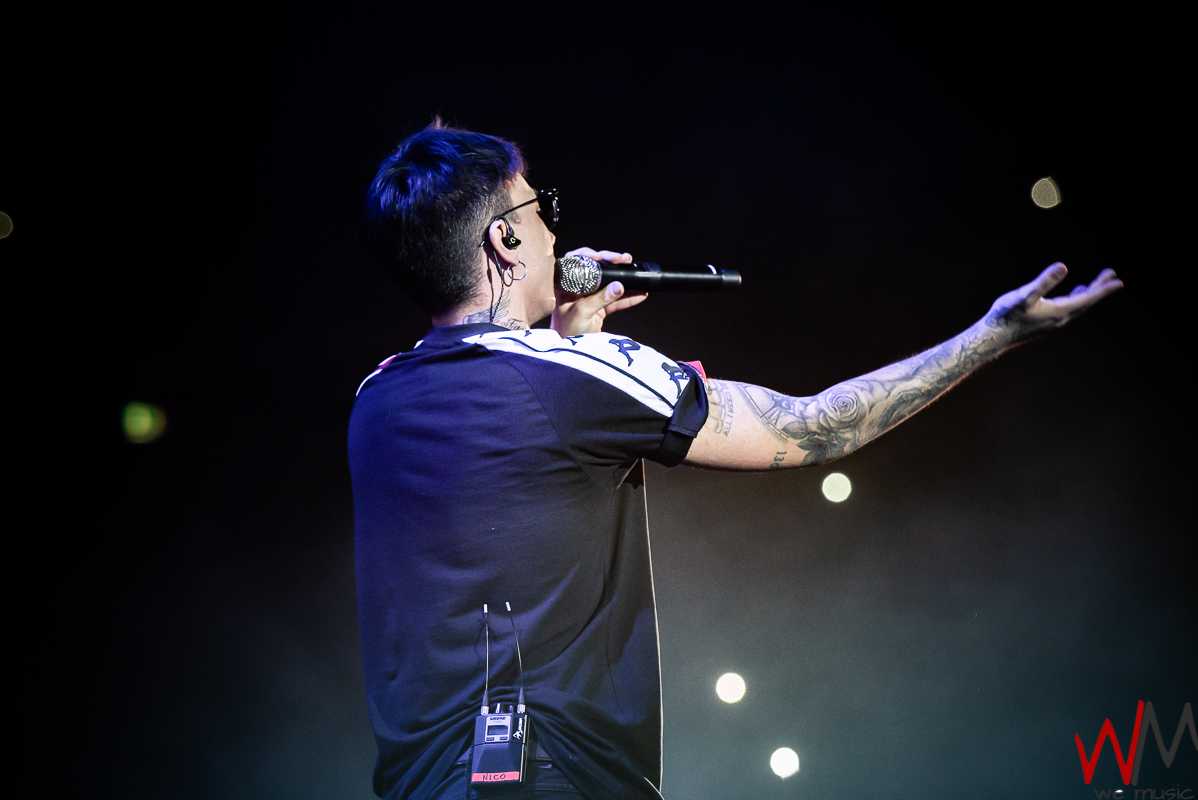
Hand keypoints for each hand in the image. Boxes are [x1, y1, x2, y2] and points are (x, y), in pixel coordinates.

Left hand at [551, 248, 648, 335]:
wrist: (571, 352)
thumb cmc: (567, 331)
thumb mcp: (582, 313)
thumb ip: (600, 299)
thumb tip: (619, 285)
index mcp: (565, 285)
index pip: (575, 262)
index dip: (588, 255)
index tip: (601, 256)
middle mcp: (576, 288)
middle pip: (594, 269)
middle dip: (610, 263)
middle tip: (623, 259)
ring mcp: (589, 297)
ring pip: (607, 283)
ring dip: (622, 278)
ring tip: (635, 272)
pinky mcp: (599, 308)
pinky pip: (614, 300)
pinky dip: (627, 298)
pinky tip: (640, 294)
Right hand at [986, 263, 1122, 340]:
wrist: (994, 336)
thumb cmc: (1007, 314)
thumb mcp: (1025, 295)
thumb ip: (1045, 281)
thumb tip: (1063, 266)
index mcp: (1059, 311)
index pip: (1087, 298)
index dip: (1103, 289)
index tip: (1119, 282)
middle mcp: (1060, 319)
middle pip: (1085, 302)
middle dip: (1099, 289)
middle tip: (1112, 276)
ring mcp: (1052, 323)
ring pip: (1076, 307)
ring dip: (1086, 295)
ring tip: (1094, 285)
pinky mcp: (1044, 324)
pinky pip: (1066, 310)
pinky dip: (1073, 300)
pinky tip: (1068, 296)